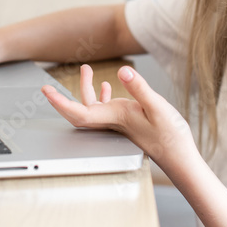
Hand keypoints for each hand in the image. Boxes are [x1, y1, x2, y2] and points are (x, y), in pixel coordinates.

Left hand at [41, 64, 197, 172]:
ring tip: (85, 69)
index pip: (80, 112)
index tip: (46, 92)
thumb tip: (123, 71)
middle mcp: (112, 121)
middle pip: (79, 112)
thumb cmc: (171, 137)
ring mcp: (118, 123)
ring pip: (92, 108)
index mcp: (115, 118)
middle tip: (47, 86)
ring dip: (85, 89)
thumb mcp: (158, 107)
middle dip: (62, 99)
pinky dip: (100, 96)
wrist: (180, 157)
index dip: (60, 103)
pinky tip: (106, 85)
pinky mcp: (126, 122)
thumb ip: (139, 88)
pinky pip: (105, 109)